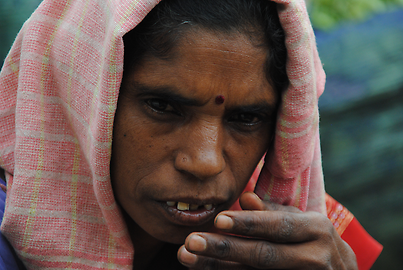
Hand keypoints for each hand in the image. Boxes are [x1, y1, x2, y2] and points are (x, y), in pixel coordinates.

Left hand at [177, 192, 357, 268]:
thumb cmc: (318, 243)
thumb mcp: (303, 223)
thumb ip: (274, 213)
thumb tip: (246, 198)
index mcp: (316, 229)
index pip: (276, 226)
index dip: (247, 224)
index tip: (217, 220)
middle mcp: (316, 256)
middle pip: (264, 255)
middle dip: (225, 248)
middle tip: (191, 242)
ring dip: (219, 267)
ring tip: (188, 258)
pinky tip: (208, 269)